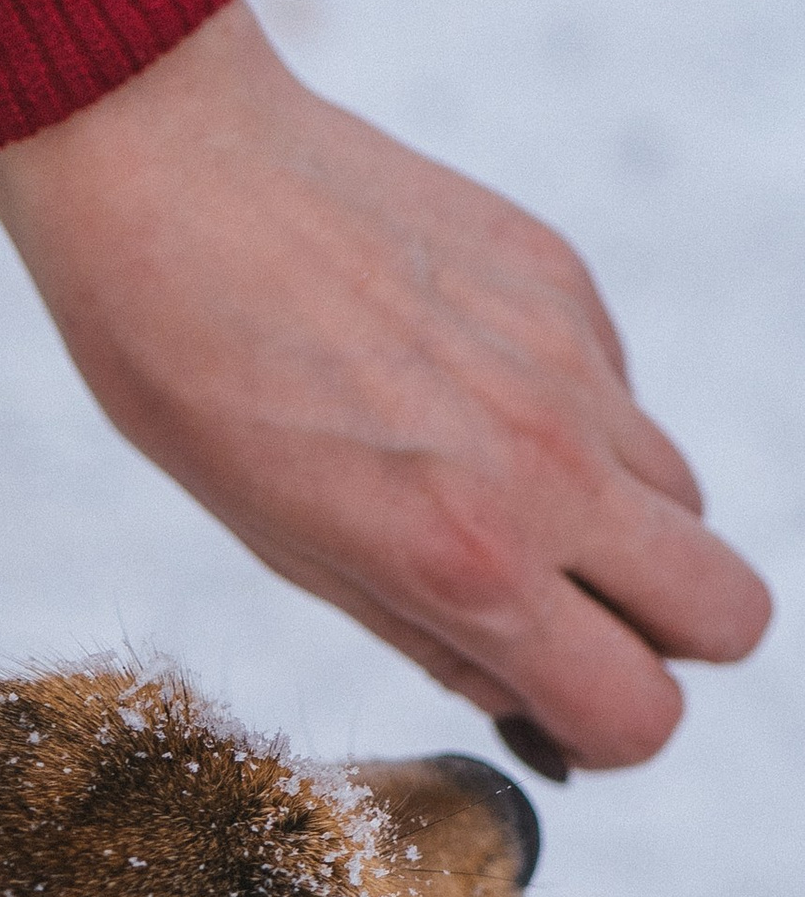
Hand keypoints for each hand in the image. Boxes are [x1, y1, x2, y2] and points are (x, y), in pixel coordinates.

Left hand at [0, 0, 771, 770]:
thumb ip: (426, 630)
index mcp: (465, 558)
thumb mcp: (283, 547)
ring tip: (485, 492)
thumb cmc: (185, 371)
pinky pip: (620, 394)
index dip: (600, 725)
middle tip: (556, 614)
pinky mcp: (568, 281)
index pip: (639, 710)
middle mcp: (549, 468)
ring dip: (616, 527)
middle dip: (660, 637)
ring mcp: (573, 365)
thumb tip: (522, 691)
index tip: (542, 698)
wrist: (168, 172)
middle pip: (727, 615)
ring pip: (680, 500)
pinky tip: (453, 384)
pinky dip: (571, 419)